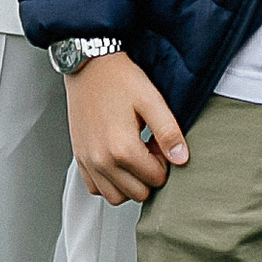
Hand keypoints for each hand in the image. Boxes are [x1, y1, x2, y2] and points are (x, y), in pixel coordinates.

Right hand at [64, 52, 189, 202]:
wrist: (88, 65)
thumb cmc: (118, 79)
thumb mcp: (151, 100)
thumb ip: (168, 132)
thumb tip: (181, 159)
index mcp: (122, 149)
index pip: (156, 178)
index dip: (165, 162)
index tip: (159, 142)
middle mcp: (102, 161)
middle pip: (138, 193)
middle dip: (148, 174)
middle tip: (149, 148)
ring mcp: (88, 162)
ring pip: (116, 197)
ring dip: (130, 184)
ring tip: (134, 156)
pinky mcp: (79, 159)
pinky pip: (96, 189)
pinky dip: (109, 183)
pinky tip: (117, 162)